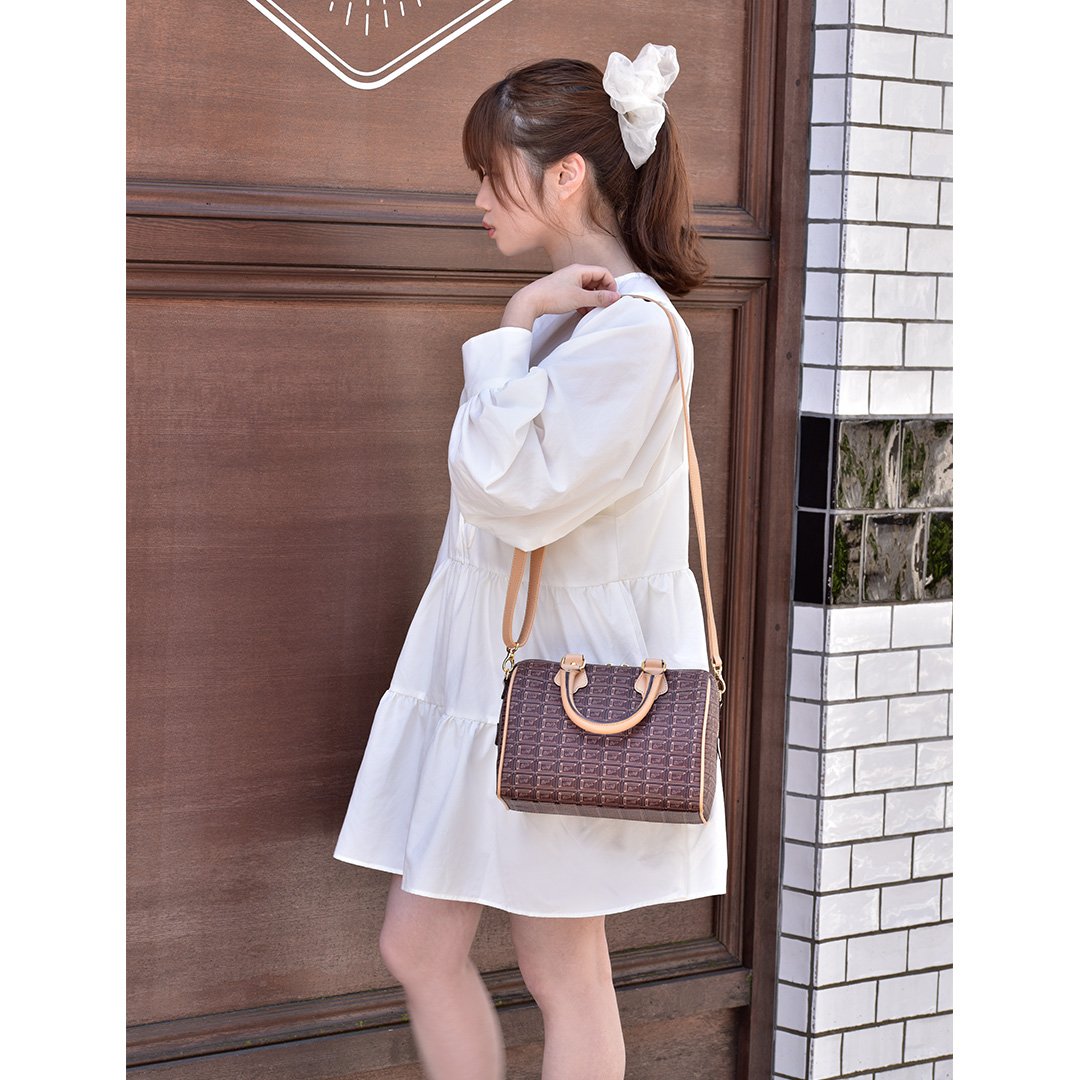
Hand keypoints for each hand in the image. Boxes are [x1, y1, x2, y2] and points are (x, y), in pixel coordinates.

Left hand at [501, 264, 623, 327]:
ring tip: (591, 310)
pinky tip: (582, 311)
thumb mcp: (580, 298)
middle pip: (597, 280)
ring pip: (588, 288)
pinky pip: (579, 294)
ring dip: (592, 299)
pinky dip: (584, 302)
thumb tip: (616, 297)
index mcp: (580, 270)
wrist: (530, 301)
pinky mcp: (563, 290)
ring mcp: (569, 281)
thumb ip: (599, 298)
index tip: (611, 298)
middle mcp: (575, 273)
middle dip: (602, 293)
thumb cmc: (552, 296)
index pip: (604, 273)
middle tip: (602, 305)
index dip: (611, 285)